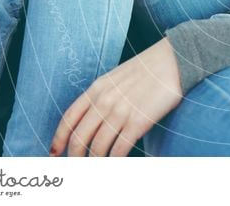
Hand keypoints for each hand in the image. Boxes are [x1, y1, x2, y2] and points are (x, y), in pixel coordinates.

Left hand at [50, 37, 183, 156]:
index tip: (55, 153)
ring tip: (97, 169)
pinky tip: (116, 165)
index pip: (69, 119)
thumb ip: (103, 95)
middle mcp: (104, 101)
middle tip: (77, 167)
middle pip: (79, 138)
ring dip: (95, 163)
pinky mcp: (138, 121)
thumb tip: (94, 118)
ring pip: (97, 148)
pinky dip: (114, 162)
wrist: (174, 60)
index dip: (59, 139)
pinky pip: (119, 149)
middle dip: (75, 157)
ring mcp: (120, 112)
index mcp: (97, 88)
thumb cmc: (148, 69)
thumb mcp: (117, 77)